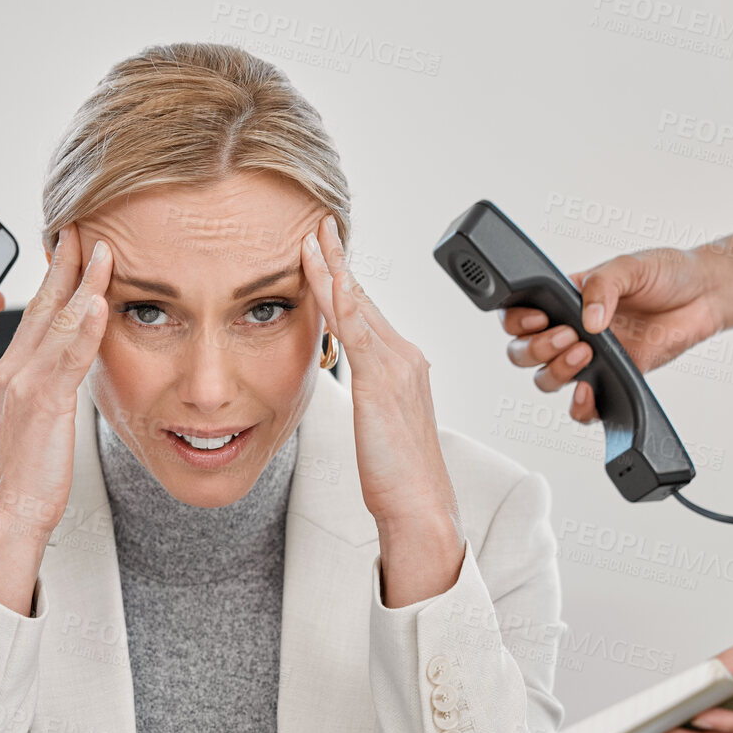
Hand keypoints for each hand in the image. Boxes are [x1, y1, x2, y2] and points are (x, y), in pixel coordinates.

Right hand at [0, 225, 110, 613]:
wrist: (7, 513)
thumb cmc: (19, 474)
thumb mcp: (10, 421)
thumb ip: (0, 388)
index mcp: (7, 373)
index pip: (33, 313)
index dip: (53, 277)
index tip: (70, 245)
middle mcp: (11, 371)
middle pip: (43, 305)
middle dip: (66, 262)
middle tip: (84, 224)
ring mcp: (26, 385)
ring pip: (58, 322)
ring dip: (83, 282)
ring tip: (104, 249)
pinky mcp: (43, 404)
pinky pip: (68, 358)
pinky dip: (84, 327)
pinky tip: (98, 302)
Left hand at [301, 215, 462, 605]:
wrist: (420, 506)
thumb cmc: (399, 478)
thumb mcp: (379, 429)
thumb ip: (372, 402)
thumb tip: (358, 393)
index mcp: (406, 367)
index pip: (370, 313)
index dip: (347, 282)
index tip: (327, 254)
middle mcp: (407, 358)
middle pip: (366, 298)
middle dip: (340, 260)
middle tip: (318, 226)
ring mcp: (398, 366)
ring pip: (359, 304)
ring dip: (334, 267)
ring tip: (312, 236)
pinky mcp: (383, 381)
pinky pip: (356, 329)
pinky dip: (339, 298)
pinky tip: (322, 277)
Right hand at [501, 227, 732, 421]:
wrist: (705, 295)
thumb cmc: (667, 274)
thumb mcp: (630, 266)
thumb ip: (604, 285)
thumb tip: (589, 320)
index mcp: (563, 300)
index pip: (518, 315)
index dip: (517, 322)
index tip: (539, 318)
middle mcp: (570, 331)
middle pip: (523, 354)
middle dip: (536, 349)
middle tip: (569, 336)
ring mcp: (589, 359)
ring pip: (546, 380)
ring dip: (556, 372)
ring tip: (587, 354)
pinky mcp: (612, 381)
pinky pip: (582, 409)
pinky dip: (579, 407)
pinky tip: (589, 391)